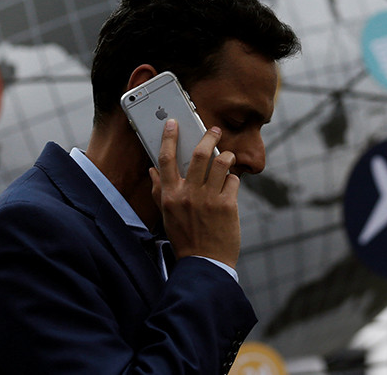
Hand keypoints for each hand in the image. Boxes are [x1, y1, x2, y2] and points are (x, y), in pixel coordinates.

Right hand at [149, 119, 241, 268]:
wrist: (203, 263)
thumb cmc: (184, 238)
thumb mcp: (166, 215)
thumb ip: (159, 190)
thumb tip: (152, 170)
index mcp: (170, 195)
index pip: (166, 160)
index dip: (169, 138)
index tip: (174, 123)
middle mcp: (188, 194)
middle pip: (199, 155)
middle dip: (209, 137)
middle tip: (215, 130)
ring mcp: (208, 199)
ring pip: (222, 164)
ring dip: (227, 156)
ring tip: (228, 157)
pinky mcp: (227, 206)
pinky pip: (233, 181)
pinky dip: (233, 179)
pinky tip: (231, 185)